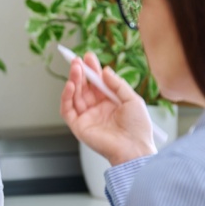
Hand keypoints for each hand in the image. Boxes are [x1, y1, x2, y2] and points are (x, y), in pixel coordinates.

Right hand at [60, 52, 155, 166]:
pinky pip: (67, 110)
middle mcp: (97, 109)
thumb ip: (117, 84)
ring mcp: (87, 117)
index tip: (89, 57)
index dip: (92, 70)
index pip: (97, 83)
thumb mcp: (132, 99)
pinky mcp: (79, 126)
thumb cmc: (138, 127)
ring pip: (75, 96)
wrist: (135, 147)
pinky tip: (70, 85)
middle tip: (78, 60)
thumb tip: (105, 70)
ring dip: (73, 81)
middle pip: (84, 87)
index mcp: (110, 102)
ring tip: (76, 68)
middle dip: (80, 73)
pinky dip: (66, 97)